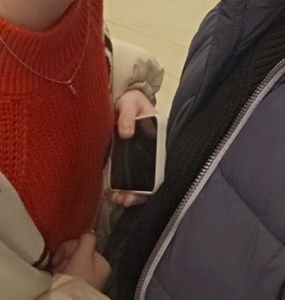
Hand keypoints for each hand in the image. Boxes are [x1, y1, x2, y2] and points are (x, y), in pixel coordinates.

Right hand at [51, 232, 110, 289]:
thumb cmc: (78, 282)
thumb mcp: (84, 257)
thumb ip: (87, 241)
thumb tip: (89, 231)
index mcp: (102, 263)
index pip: (84, 244)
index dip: (71, 247)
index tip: (62, 255)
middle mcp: (95, 271)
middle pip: (75, 252)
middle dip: (64, 257)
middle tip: (58, 266)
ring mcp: (83, 279)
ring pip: (67, 261)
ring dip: (59, 265)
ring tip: (55, 274)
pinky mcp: (72, 285)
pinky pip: (62, 272)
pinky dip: (56, 273)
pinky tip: (53, 278)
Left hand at [109, 90, 156, 206]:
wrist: (119, 99)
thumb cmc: (130, 100)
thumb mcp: (131, 103)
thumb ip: (128, 115)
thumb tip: (127, 133)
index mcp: (157, 141)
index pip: (159, 167)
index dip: (151, 183)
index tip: (139, 192)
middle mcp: (149, 153)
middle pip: (148, 179)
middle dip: (138, 194)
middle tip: (125, 200)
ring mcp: (135, 157)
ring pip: (136, 181)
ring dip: (128, 194)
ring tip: (117, 200)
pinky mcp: (122, 159)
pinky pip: (123, 176)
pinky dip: (118, 187)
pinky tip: (110, 193)